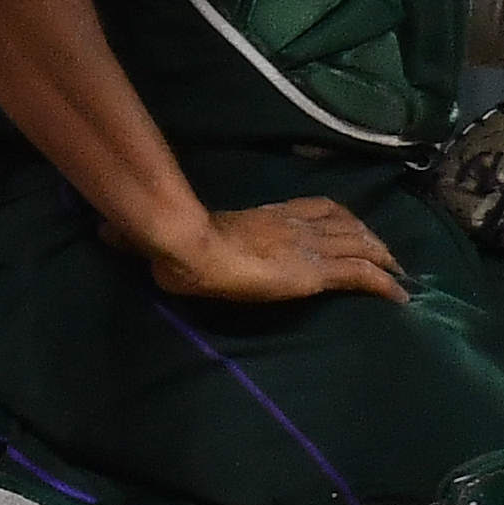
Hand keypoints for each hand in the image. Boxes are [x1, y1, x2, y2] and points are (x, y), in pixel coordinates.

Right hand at [138, 196, 408, 304]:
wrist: (195, 249)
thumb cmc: (180, 248)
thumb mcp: (162, 244)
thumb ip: (141, 239)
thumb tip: (101, 231)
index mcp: (263, 217)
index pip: (312, 207)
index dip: (336, 216)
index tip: (350, 224)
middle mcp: (293, 226)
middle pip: (345, 224)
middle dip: (370, 237)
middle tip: (389, 253)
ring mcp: (308, 248)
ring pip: (360, 245)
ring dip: (384, 258)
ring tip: (401, 273)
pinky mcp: (317, 273)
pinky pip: (362, 275)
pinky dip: (386, 284)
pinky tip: (402, 297)